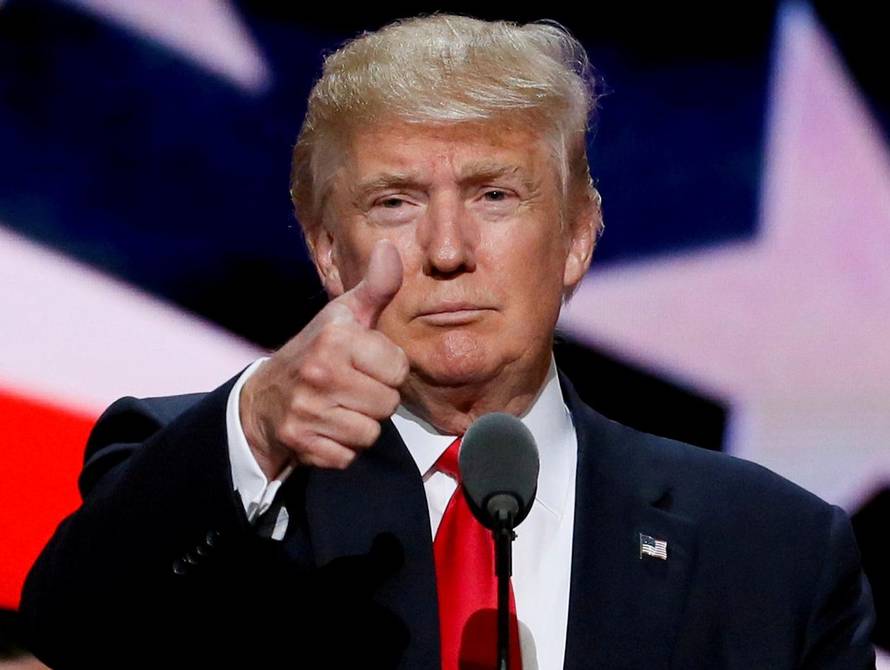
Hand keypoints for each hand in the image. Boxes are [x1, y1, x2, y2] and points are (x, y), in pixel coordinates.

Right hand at [239, 240, 408, 476]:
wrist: (264, 399)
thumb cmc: (316, 351)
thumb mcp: (343, 316)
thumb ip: (375, 287)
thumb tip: (389, 247)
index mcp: (335, 338)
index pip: (398, 369)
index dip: (387, 369)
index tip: (364, 363)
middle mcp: (319, 372)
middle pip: (388, 404)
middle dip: (375, 399)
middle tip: (351, 388)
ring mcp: (307, 410)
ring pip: (370, 433)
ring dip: (359, 425)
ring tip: (339, 407)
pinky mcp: (300, 442)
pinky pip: (348, 456)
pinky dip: (340, 448)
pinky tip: (325, 428)